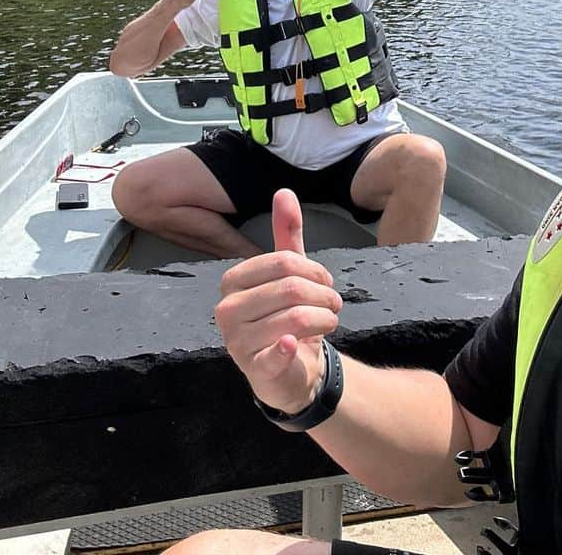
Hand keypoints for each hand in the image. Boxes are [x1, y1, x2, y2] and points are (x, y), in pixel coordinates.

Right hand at [215, 188, 342, 412]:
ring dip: (325, 318)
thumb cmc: (287, 314)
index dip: (315, 270)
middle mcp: (227, 311)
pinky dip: (290, 348)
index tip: (326, 281)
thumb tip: (284, 191)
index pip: (283, 262)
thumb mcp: (290, 273)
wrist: (292, 369)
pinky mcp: (254, 370)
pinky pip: (274, 354)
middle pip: (291, 288)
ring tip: (329, 320)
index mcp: (233, 282)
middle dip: (325, 295)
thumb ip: (286, 234)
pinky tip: (296, 345)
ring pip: (294, 317)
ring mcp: (237, 342)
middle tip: (334, 304)